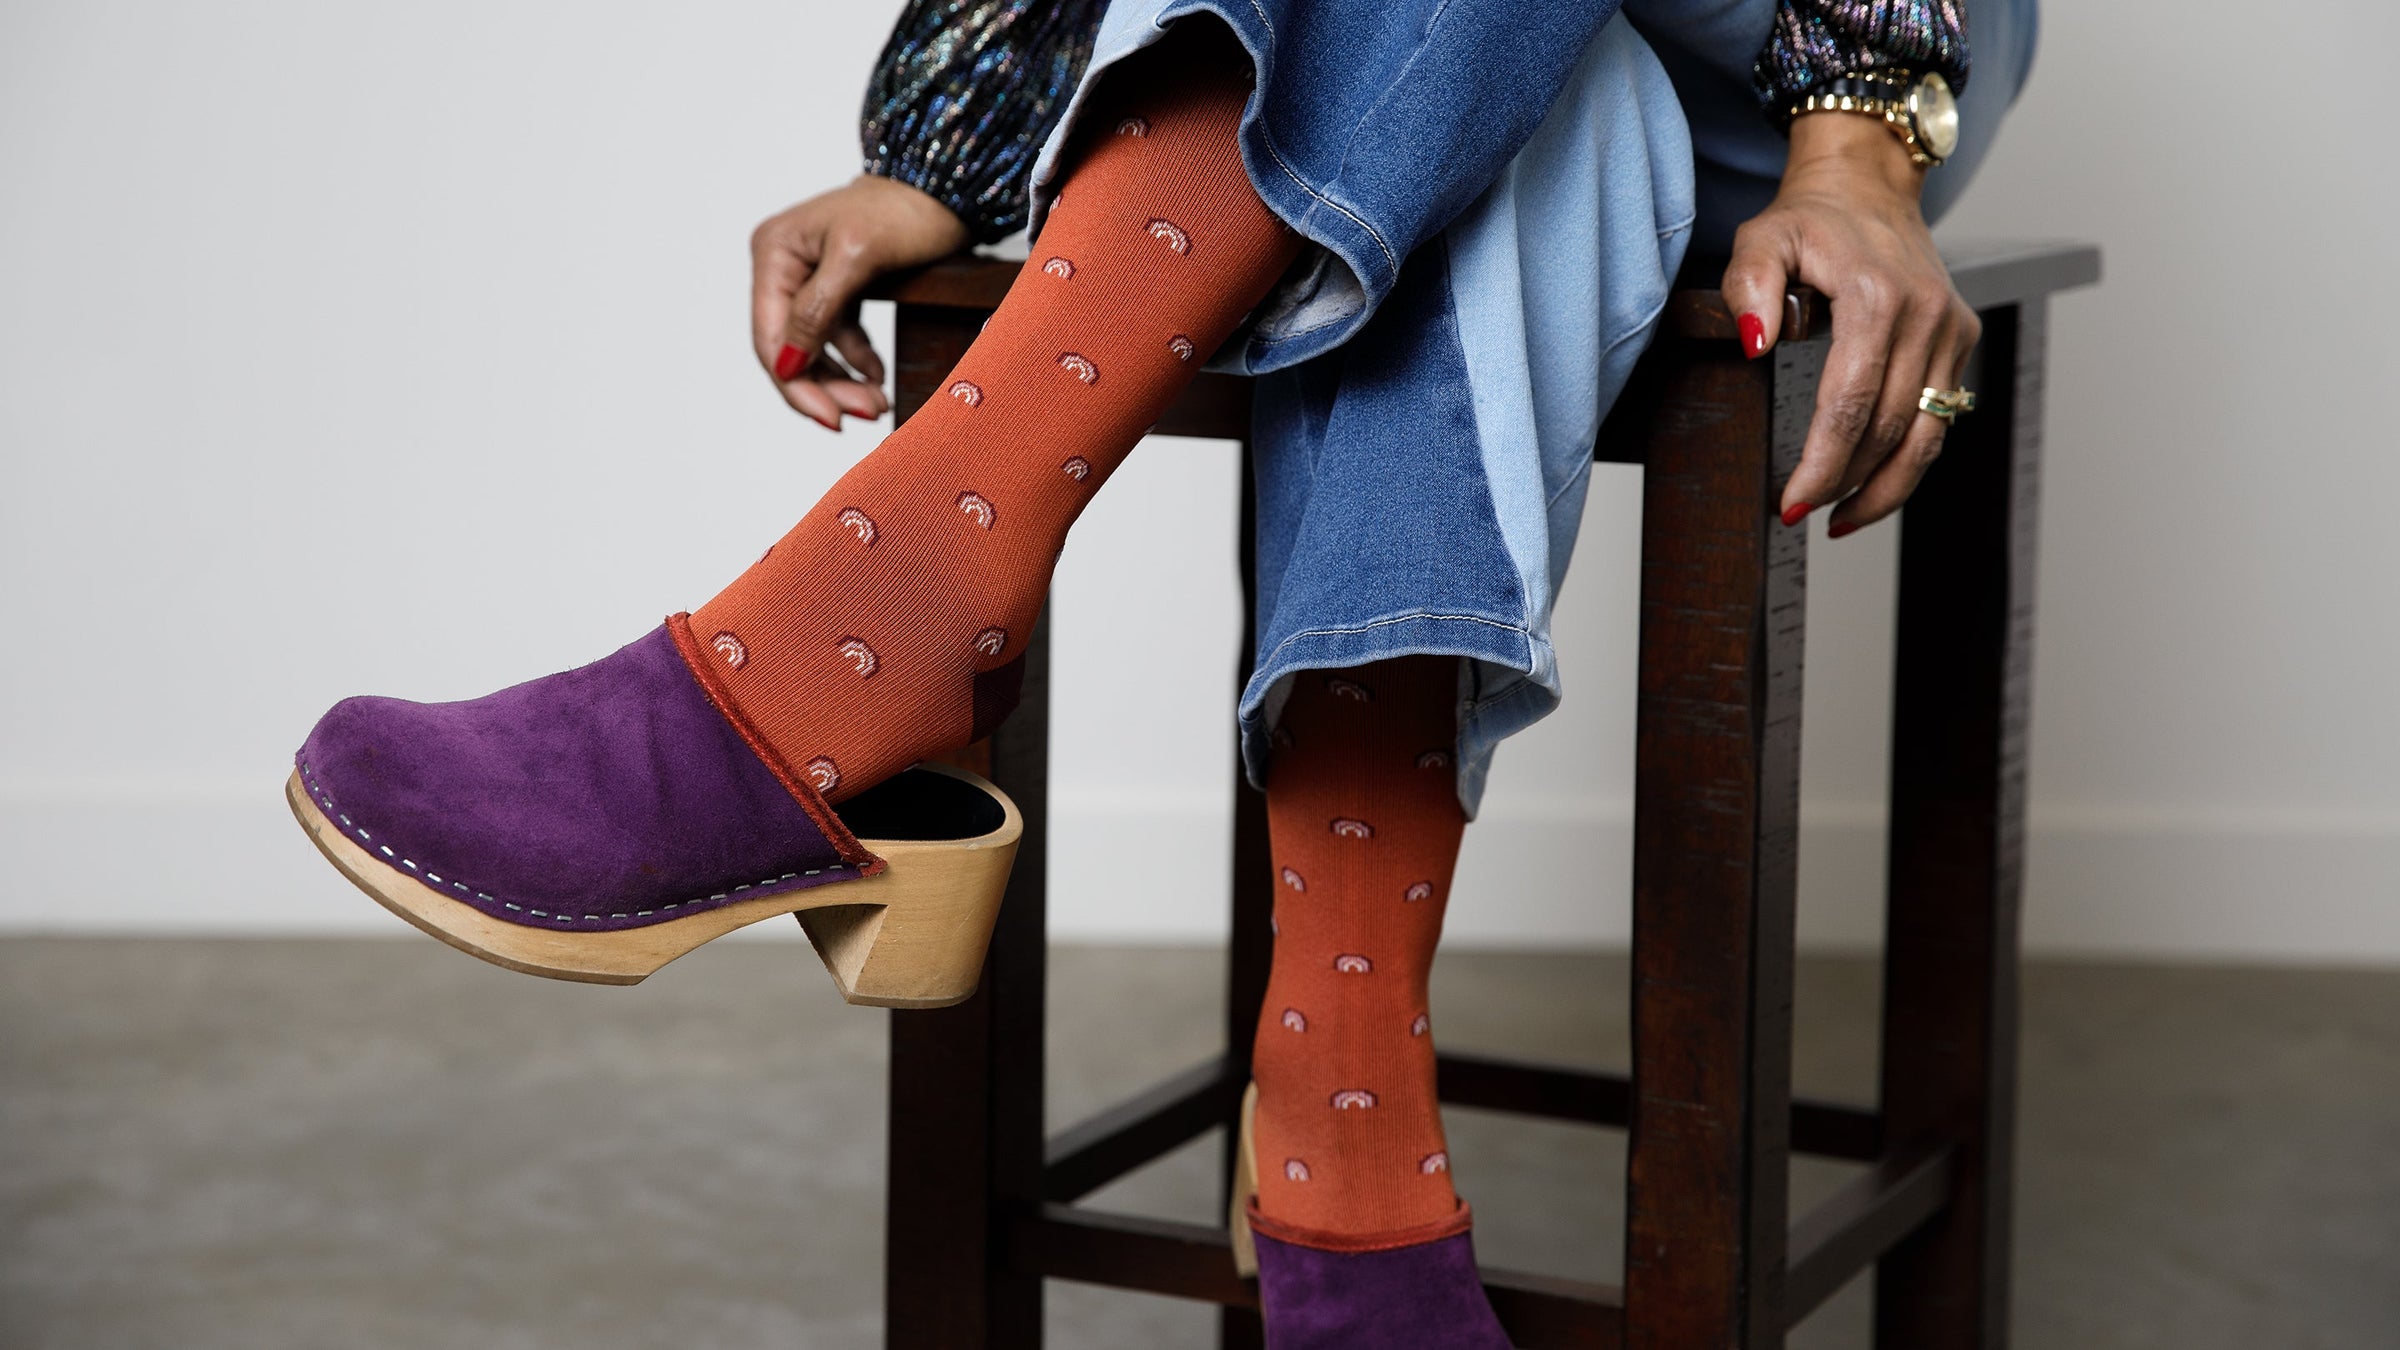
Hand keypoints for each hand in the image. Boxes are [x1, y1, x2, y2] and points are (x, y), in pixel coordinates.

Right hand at [750, 175, 971, 428]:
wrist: (946, 189)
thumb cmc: (904, 209)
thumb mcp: (857, 258)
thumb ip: (818, 311)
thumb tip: (788, 365)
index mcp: (775, 252)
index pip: (771, 337)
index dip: (797, 385)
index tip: (833, 420)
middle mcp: (784, 264)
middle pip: (791, 348)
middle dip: (827, 388)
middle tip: (869, 414)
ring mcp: (810, 276)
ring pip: (816, 348)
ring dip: (844, 381)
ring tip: (878, 404)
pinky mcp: (839, 284)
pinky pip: (839, 336)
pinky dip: (857, 360)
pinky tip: (877, 377)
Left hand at [1723, 114, 1980, 536]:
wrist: (1869, 184)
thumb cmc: (1810, 218)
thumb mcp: (1760, 239)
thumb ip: (1747, 289)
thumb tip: (1753, 346)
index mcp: (1876, 297)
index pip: (1849, 402)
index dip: (1822, 463)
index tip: (1789, 503)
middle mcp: (1925, 316)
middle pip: (1888, 428)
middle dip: (1844, 483)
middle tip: (1799, 514)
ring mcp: (1951, 330)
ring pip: (1926, 435)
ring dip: (1885, 489)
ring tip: (1840, 522)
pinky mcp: (1961, 339)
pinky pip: (1939, 418)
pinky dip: (1908, 460)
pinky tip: (1873, 488)